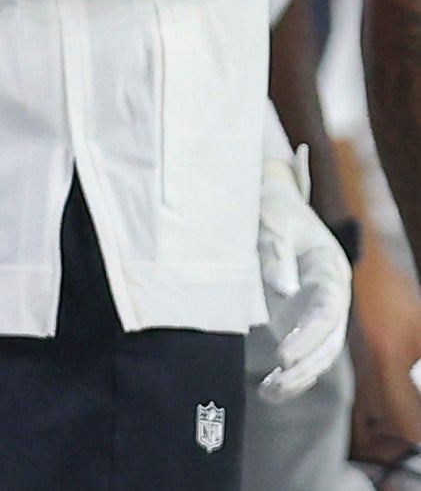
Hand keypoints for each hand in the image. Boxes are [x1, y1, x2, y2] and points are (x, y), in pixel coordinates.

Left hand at [262, 150, 353, 400]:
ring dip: (299, 377)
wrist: (272, 203)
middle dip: (307, 365)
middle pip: (329, 339)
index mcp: (329, 268)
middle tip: (278, 380)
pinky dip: (289, 374)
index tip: (283, 356)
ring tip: (269, 393)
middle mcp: (330, 295)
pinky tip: (268, 391)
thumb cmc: (271, 208)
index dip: (308, 335)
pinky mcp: (297, 320)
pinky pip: (302, 352)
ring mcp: (315, 311)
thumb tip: (281, 291)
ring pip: (319, 353)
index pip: (327, 310)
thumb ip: (274, 251)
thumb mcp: (271, 219)